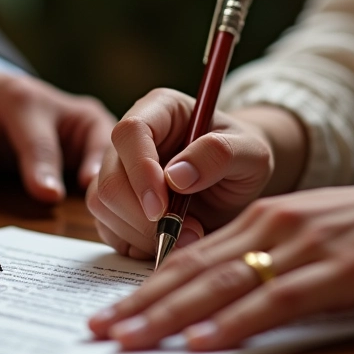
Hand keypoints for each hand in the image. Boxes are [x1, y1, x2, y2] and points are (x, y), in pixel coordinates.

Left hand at [0, 69, 115, 200]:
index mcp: (20, 97)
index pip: (35, 136)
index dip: (42, 165)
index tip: (48, 194)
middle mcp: (60, 106)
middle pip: (88, 138)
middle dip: (94, 170)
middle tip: (99, 203)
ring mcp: (83, 120)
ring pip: (113, 145)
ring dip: (120, 173)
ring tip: (125, 207)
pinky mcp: (96, 137)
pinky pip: (118, 157)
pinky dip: (124, 179)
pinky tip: (125, 207)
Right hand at [86, 88, 282, 259]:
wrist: (238, 181)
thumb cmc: (243, 157)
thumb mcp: (251, 151)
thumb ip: (219, 155)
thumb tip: (176, 177)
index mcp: (158, 109)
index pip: (130, 132)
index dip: (140, 170)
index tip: (162, 207)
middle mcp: (129, 138)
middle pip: (109, 176)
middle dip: (142, 215)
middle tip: (186, 232)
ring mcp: (117, 170)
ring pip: (102, 204)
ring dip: (141, 233)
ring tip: (186, 237)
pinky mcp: (114, 202)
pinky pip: (107, 227)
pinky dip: (135, 243)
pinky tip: (167, 241)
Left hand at [89, 180, 353, 349]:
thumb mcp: (301, 237)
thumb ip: (259, 258)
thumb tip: (212, 294)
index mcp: (256, 220)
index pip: (188, 256)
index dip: (146, 286)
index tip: (112, 312)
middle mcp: (268, 227)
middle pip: (191, 269)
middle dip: (142, 302)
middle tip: (101, 329)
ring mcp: (299, 247)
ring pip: (220, 283)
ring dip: (170, 314)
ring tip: (130, 337)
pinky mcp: (335, 270)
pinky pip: (275, 300)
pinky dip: (235, 322)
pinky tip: (202, 341)